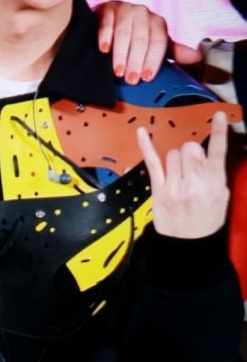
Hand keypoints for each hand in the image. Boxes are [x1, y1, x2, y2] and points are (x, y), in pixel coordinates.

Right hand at [95, 0, 200, 83]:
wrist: (112, 18)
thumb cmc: (136, 35)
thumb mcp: (156, 44)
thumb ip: (174, 52)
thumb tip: (197, 57)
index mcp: (158, 23)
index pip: (158, 42)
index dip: (153, 61)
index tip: (147, 78)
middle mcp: (143, 13)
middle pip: (141, 39)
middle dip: (136, 61)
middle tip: (131, 79)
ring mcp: (125, 9)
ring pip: (124, 33)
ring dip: (121, 54)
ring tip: (117, 71)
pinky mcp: (107, 9)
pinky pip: (107, 23)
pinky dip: (105, 37)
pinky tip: (104, 50)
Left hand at [136, 111, 228, 238]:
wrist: (188, 246)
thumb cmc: (207, 220)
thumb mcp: (221, 198)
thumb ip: (215, 175)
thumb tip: (205, 156)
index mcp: (215, 184)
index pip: (218, 152)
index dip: (220, 132)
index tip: (220, 115)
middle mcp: (195, 183)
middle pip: (190, 148)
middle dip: (191, 154)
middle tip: (192, 170)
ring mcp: (175, 186)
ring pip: (173, 153)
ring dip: (176, 160)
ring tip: (179, 177)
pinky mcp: (158, 189)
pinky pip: (152, 162)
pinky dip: (145, 145)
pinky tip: (140, 131)